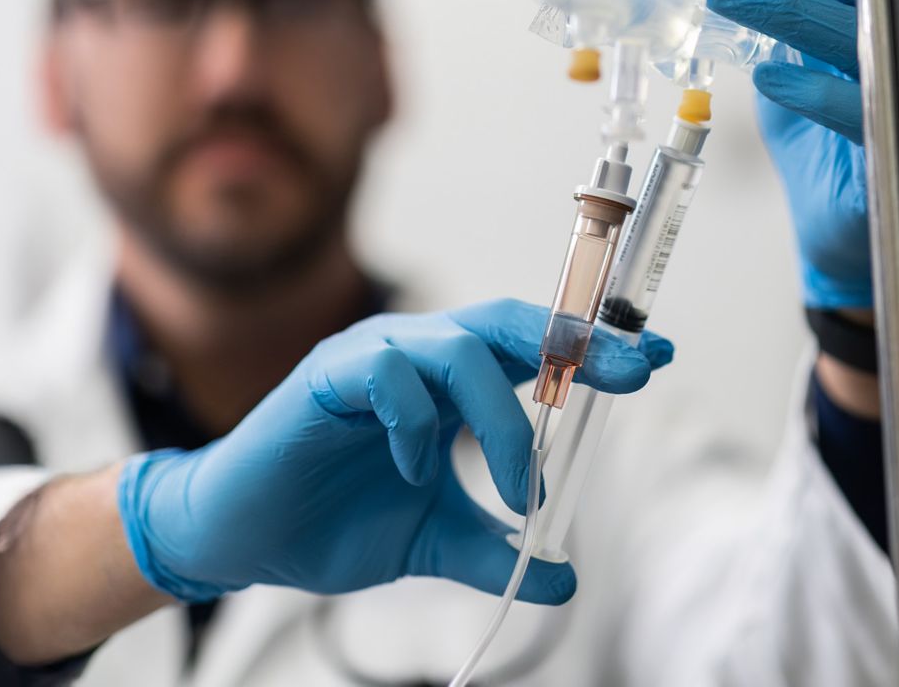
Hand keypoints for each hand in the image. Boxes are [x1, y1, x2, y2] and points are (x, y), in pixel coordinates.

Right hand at [117, 299, 672, 604]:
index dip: (592, 345)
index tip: (655, 358)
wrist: (243, 540)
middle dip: (576, 343)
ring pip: (459, 347)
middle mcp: (415, 353)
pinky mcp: (327, 375)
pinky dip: (418, 424)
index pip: (531, 345)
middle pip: (508, 321)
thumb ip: (496, 551)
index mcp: (447, 380)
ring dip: (502, 419)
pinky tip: (414, 471)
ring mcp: (371, 356)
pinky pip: (389, 374)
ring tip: (511, 489)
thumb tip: (565, 577)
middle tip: (628, 374)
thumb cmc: (334, 522)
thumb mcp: (433, 540)